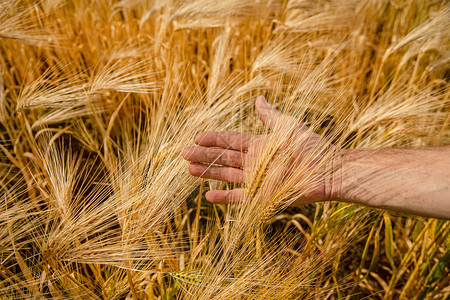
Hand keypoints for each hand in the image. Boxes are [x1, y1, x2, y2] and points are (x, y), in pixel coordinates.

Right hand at [182, 96, 338, 205]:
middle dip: (204, 156)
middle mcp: (255, 162)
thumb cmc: (310, 146)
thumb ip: (270, 116)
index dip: (214, 139)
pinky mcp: (262, 195)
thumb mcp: (287, 126)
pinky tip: (208, 195)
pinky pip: (239, 197)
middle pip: (224, 158)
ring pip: (227, 176)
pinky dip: (225, 197)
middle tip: (184, 154)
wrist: (327, 170)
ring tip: (189, 170)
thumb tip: (258, 99)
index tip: (196, 137)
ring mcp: (257, 179)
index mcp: (259, 145)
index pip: (230, 141)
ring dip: (208, 173)